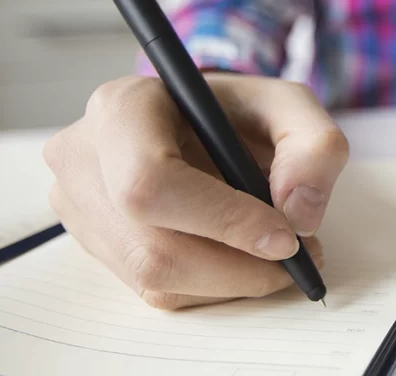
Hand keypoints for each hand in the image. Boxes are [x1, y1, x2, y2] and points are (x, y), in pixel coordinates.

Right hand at [43, 74, 348, 308]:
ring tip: (279, 257)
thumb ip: (314, 146)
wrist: (201, 124)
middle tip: (297, 258)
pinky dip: (214, 284)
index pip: (151, 183)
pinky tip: (243, 259)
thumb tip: (299, 214)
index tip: (285, 238)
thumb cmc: (239, 112)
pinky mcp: (97, 246)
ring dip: (233, 280)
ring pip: (156, 278)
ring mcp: (80, 207)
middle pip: (153, 247)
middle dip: (239, 266)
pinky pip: (157, 289)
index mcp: (122, 108)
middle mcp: (84, 159)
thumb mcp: (290, 106)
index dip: (223, 221)